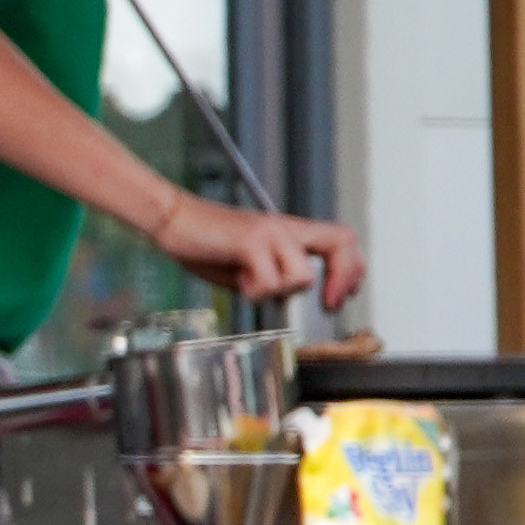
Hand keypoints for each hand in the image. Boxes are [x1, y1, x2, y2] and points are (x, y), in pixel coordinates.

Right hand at [145, 189, 361, 310]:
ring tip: (253, 285)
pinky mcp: (250, 242)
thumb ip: (274, 276)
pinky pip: (269, 280)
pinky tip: (238, 281)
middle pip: (342, 241)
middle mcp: (286, 229)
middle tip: (329, 304)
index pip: (341, 241)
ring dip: (281, 291)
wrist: (174, 219)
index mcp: (289, 232)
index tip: (338, 298)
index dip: (350, 270)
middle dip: (343, 278)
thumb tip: (290, 298)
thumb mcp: (250, 264)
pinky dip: (254, 291)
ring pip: (303, 274)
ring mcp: (270, 233)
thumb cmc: (207, 244)